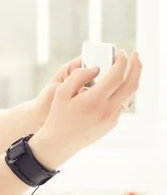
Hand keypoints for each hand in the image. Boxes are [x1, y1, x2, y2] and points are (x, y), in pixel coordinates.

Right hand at [31, 50, 142, 169]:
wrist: (60, 142)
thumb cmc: (58, 116)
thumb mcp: (61, 92)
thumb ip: (78, 76)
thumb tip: (96, 68)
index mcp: (94, 100)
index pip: (117, 76)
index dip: (122, 61)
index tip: (122, 53)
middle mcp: (107, 110)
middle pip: (132, 84)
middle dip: (136, 67)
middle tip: (135, 55)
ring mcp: (112, 118)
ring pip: (129, 95)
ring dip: (131, 79)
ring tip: (126, 68)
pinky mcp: (112, 123)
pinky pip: (121, 104)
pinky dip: (122, 91)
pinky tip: (114, 86)